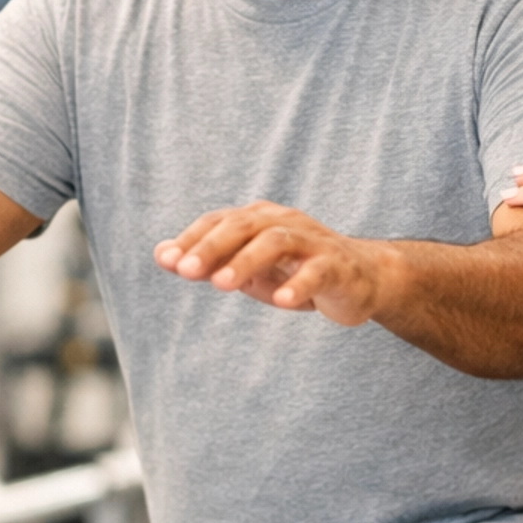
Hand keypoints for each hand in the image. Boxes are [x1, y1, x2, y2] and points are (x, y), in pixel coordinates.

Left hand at [154, 201, 389, 325]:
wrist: (361, 279)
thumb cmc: (295, 271)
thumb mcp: (246, 267)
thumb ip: (207, 260)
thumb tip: (161, 254)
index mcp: (259, 220)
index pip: (220, 221)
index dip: (193, 238)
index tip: (168, 261)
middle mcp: (285, 222)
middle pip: (244, 225)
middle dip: (212, 247)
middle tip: (186, 271)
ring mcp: (313, 242)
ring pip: (277, 241)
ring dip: (247, 261)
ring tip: (222, 284)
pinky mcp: (338, 266)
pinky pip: (317, 271)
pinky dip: (298, 284)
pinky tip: (281, 302)